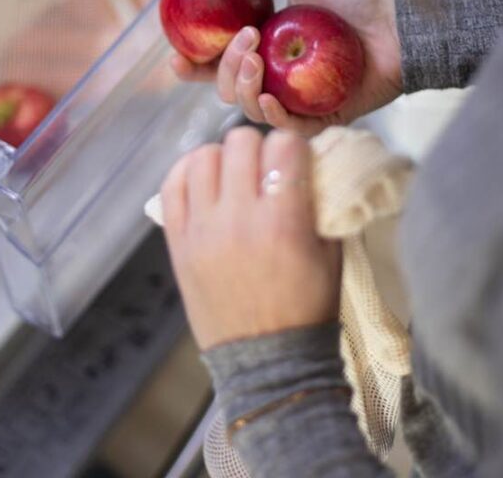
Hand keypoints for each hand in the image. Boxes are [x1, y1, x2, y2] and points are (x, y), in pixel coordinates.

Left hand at [161, 127, 341, 349]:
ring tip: (232, 172)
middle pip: (240, 143)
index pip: (284, 147)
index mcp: (283, 222)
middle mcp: (238, 219)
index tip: (294, 158)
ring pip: (202, 157)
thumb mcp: (331, 253)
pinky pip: (171, 185)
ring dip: (222, 157)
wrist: (266, 359)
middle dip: (258, 147)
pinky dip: (187, 172)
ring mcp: (202, 230)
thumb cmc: (306, 307)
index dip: (293, 146)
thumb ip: (321, 204)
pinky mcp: (178, 242)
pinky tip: (203, 177)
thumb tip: (309, 164)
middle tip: (264, 165)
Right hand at [171, 0, 402, 135]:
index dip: (192, 67)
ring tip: (257, 61)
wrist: (396, 25)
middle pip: (228, 89)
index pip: (217, 65)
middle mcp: (275, 80)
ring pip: (251, 110)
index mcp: (263, 52)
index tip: (176, 57)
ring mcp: (296, 102)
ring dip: (244, 88)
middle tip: (245, 42)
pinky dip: (274, 115)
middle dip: (224, 70)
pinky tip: (270, 98)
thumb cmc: (353, 0)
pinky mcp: (322, 119)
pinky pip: (288, 127)